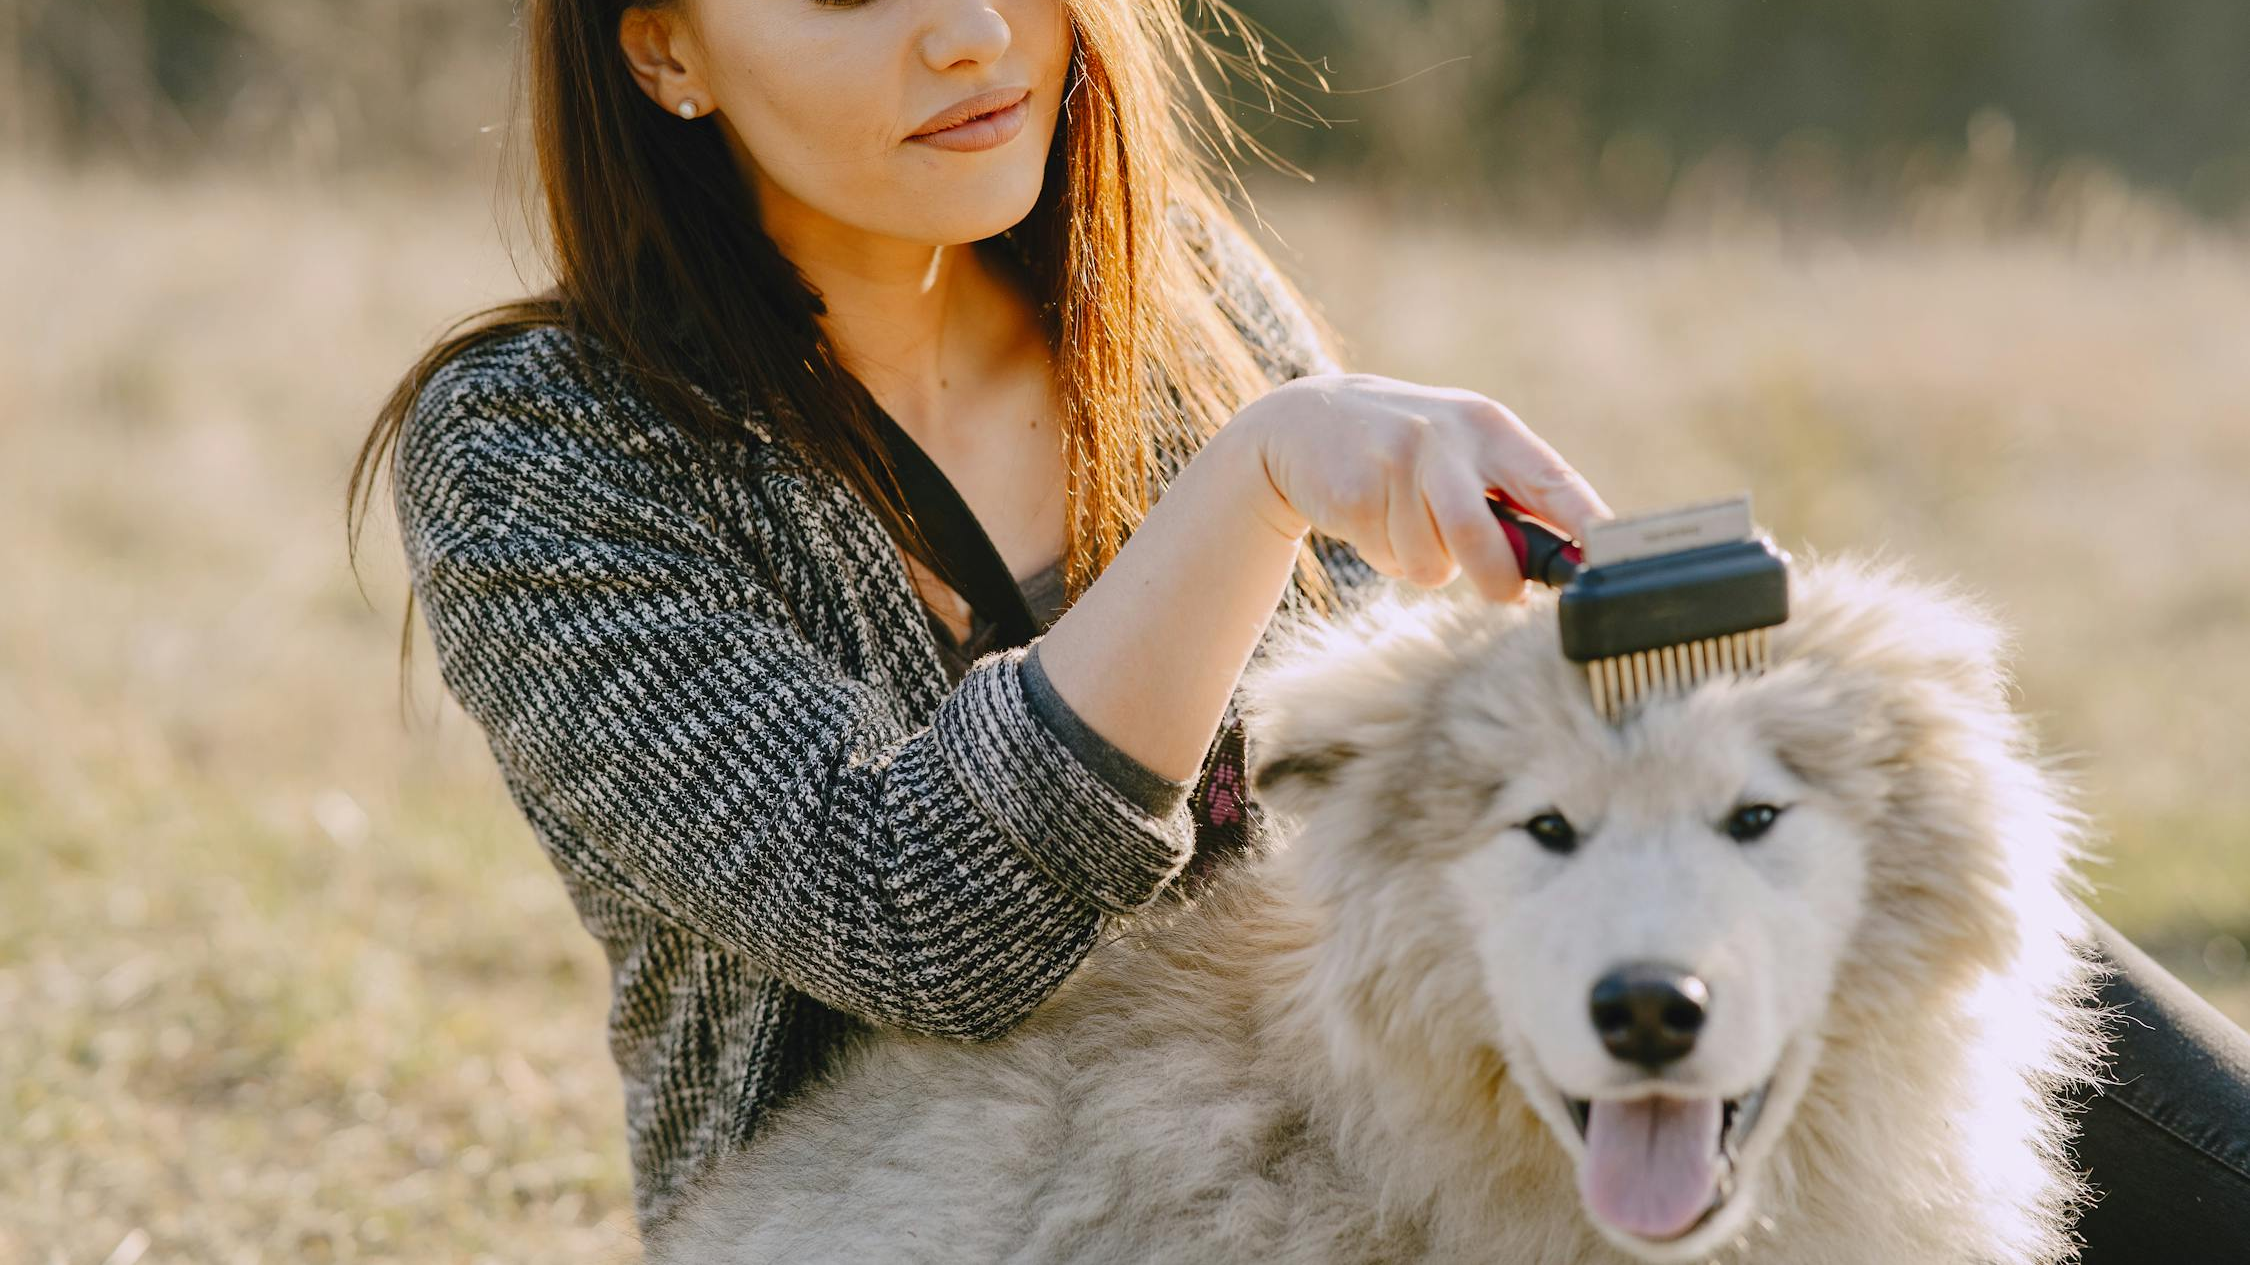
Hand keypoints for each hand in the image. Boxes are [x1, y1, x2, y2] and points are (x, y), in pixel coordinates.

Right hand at [1233, 372, 1612, 601]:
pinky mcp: (1353, 491)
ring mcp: (1395, 462)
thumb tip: (1568, 562)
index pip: (1553, 480)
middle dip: (1496, 578)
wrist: (1305, 421)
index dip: (1586, 524)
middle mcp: (1445, 436)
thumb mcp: (1463, 452)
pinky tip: (1372, 518)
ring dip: (1427, 565)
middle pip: (1481, 534)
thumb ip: (1511, 497)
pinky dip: (1387, 557)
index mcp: (1489, 427)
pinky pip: (1390, 559)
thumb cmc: (1408, 451)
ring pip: (1433, 562)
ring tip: (1407, 525)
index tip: (1612, 560)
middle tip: (1503, 594)